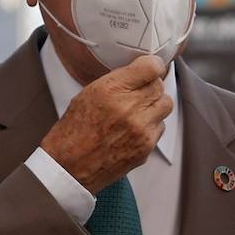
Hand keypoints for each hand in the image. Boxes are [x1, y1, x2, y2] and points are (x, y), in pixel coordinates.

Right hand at [39, 55, 172, 193]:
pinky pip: (160, 127)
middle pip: (159, 86)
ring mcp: (141, 130)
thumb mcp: (87, 94)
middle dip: (150, 86)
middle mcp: (129, 108)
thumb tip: (138, 74)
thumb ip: (116, 82)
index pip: (151, 67)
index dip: (152, 66)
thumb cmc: (73, 132)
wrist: (68, 168)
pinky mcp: (146, 148)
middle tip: (138, 92)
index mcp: (111, 90)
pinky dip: (151, 125)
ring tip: (138, 110)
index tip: (150, 69)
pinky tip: (134, 129)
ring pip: (165, 105)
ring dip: (155, 104)